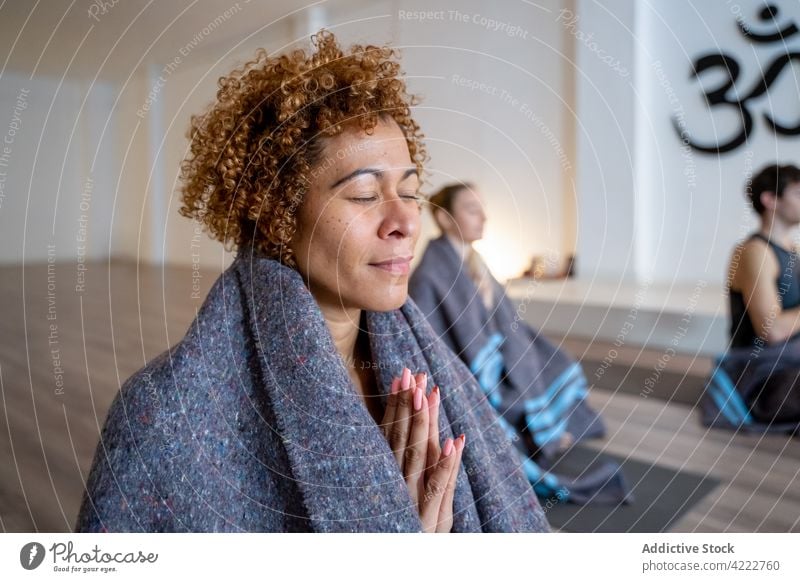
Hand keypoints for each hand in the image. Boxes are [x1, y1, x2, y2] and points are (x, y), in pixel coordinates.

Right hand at [381, 367, 465, 531]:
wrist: (403, 560)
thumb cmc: (402, 528)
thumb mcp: (401, 496)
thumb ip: (404, 465)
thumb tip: (413, 429)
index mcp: (390, 475)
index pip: (391, 433)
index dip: (397, 404)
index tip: (402, 376)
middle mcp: (398, 484)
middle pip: (403, 438)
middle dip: (409, 404)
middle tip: (413, 373)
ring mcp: (414, 499)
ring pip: (418, 454)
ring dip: (423, 423)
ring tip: (428, 393)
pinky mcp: (431, 517)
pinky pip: (440, 487)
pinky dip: (446, 465)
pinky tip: (453, 442)